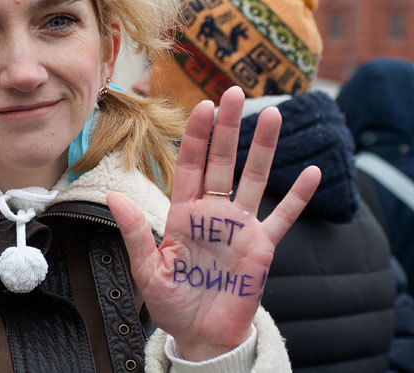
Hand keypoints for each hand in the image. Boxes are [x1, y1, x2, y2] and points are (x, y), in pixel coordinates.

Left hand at [108, 86, 319, 360]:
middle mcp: (213, 212)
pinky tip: (313, 172)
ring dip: (264, 148)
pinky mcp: (262, 247)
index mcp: (184, 213)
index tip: (203, 106)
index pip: (191, 165)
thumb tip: (113, 196)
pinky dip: (298, 197)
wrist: (201, 334)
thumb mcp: (147, 268)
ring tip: (274, 113)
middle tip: (234, 91)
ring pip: (254, 178)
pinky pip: (283, 217)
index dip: (197, 137)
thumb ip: (135, 232)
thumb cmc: (172, 302)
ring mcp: (240, 227)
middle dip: (228, 127)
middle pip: (223, 161)